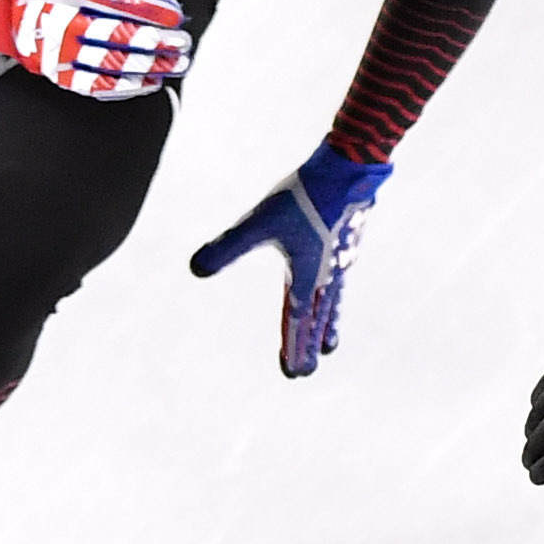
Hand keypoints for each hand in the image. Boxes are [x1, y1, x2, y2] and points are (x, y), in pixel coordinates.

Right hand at [0, 0, 191, 100]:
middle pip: (120, 36)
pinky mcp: (60, 75)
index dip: (151, 11)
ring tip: (174, 65)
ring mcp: (63, 53)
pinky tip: (148, 83)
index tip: (175, 16)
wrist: (7, 12)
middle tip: (182, 45)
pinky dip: (125, 86)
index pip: (120, 4)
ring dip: (148, 67)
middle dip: (156, 43)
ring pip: (112, 63)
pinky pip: (97, 86)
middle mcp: (69, 23)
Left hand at [188, 144, 396, 377]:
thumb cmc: (302, 198)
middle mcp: (326, 275)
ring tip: (330, 346)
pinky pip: (339, 282)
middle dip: (308, 345)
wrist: (348, 171)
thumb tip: (195, 268)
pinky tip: (334, 291)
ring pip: (332, 303)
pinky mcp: (346, 244)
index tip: (293, 371)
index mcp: (306, 276)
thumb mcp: (257, 223)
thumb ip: (227, 247)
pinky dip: (335, 299)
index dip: (293, 346)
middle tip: (306, 372)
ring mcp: (340, 262)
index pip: (297, 321)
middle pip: (317, 319)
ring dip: (328, 326)